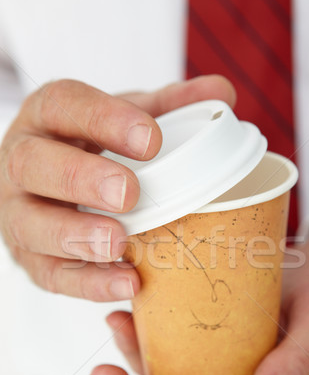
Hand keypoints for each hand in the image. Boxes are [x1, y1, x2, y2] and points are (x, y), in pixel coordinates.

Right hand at [0, 75, 235, 300]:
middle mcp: (22, 161)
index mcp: (48, 117)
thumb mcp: (126, 120)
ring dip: (77, 236)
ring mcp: (19, 212)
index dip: (104, 119)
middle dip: (82, 178)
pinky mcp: (31, 257)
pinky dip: (88, 282)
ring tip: (119, 244)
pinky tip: (126, 282)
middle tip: (128, 194)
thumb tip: (222, 91)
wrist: (60, 188)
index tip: (151, 139)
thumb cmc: (96, 150)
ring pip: (31, 223)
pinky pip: (50, 274)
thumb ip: (170, 106)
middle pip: (35, 164)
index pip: (64, 105)